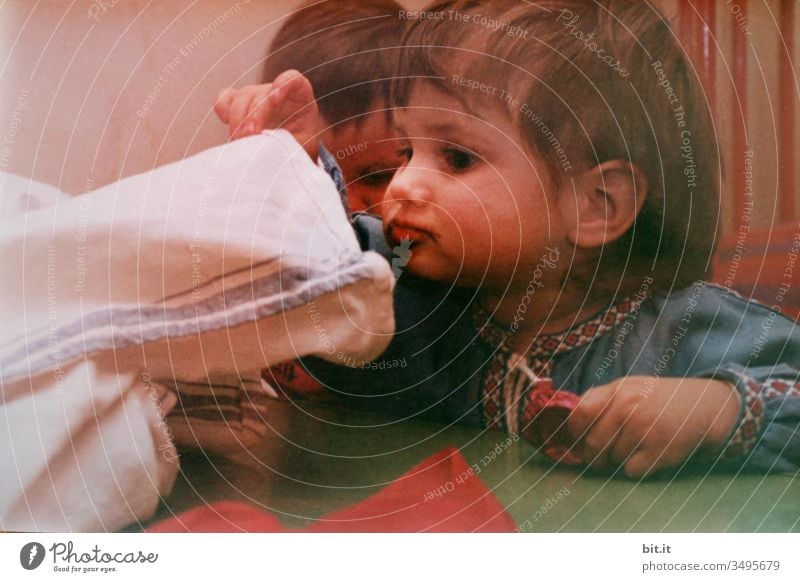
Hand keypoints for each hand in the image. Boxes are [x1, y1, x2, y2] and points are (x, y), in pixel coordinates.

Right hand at [214, 69, 321, 157]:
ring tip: (241, 140)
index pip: (292, 79)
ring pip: (241, 97)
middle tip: (251, 136)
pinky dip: (223, 111)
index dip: (283, 84)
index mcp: (299, 92)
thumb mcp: (305, 142)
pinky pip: (225, 99)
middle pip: (260, 94)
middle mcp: (274, 89)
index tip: (275, 97)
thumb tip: (272, 146)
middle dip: (253, 115)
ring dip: (238, 120)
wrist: (291, 143)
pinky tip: (230, 127)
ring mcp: (255, 94)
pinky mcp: (238, 102)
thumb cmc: (302, 140)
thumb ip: (293, 141)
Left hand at [567, 376, 740, 477]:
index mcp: (616, 390)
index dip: (575, 433)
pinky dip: (636, 469)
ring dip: (618, 461)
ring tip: (635, 448)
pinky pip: (631, 470)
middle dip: (595, 456)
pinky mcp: (658, 449)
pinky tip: (649, 455)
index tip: (579, 441)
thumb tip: (569, 426)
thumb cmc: (660, 399)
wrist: (705, 406)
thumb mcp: (629, 388)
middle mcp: (627, 406)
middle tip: (604, 457)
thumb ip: (601, 401)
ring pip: (612, 459)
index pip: (579, 414)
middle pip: (592, 443)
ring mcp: (642, 428)